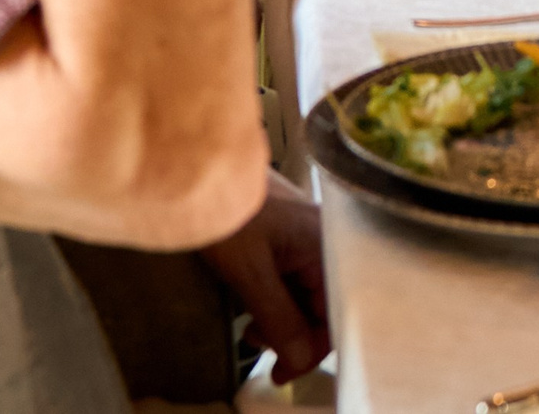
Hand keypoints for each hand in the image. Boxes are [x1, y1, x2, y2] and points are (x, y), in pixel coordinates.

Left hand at [201, 171, 329, 384]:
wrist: (200, 168)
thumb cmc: (227, 210)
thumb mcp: (250, 272)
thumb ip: (280, 318)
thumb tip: (299, 359)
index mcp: (328, 245)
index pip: (339, 312)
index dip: (314, 347)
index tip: (284, 370)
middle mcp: (327, 242)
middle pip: (326, 306)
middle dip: (294, 334)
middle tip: (259, 345)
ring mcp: (309, 239)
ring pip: (308, 296)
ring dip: (283, 320)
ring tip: (251, 328)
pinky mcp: (291, 239)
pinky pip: (296, 280)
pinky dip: (277, 300)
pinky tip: (253, 306)